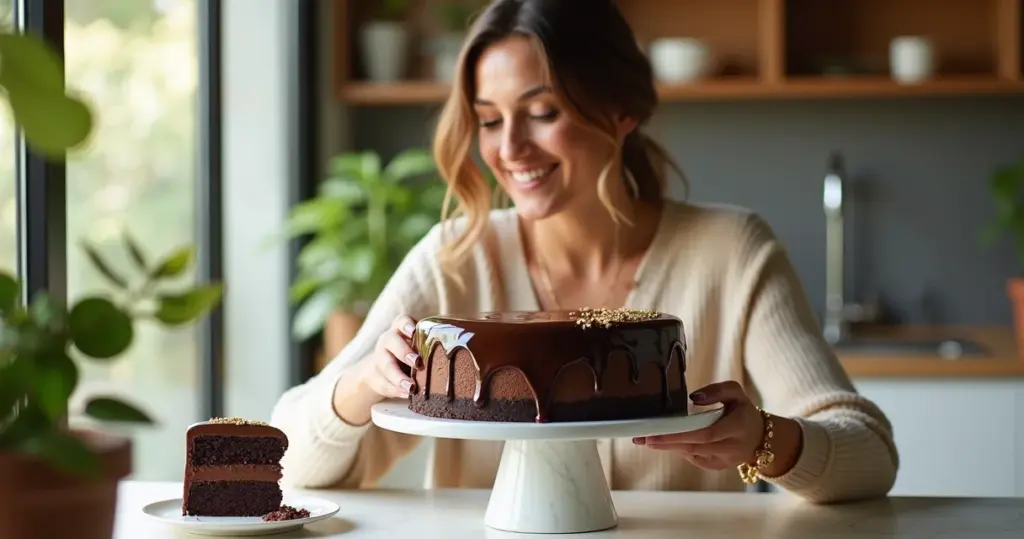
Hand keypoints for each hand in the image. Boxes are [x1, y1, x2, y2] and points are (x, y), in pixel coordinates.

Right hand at [354, 314, 422, 399]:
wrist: (380, 370)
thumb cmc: (408, 355)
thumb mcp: (416, 346)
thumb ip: (429, 346)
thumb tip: (457, 348)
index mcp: (400, 330)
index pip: (401, 321)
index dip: (406, 325)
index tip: (413, 331)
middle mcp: (387, 341)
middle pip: (391, 341)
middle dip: (404, 351)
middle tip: (417, 362)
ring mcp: (379, 358)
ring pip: (386, 365)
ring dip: (398, 377)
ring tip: (411, 387)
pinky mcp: (374, 376)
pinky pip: (382, 383)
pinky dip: (395, 390)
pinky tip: (405, 395)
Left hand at [632, 381, 764, 470]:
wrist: (759, 438)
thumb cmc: (743, 411)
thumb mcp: (737, 393)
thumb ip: (718, 390)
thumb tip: (694, 397)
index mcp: (737, 426)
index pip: (706, 433)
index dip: (680, 435)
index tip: (657, 432)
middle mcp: (732, 447)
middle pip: (694, 447)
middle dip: (667, 443)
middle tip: (642, 438)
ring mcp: (725, 460)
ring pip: (691, 454)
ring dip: (668, 447)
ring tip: (644, 439)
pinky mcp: (718, 466)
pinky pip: (694, 457)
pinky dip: (679, 449)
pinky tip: (665, 442)